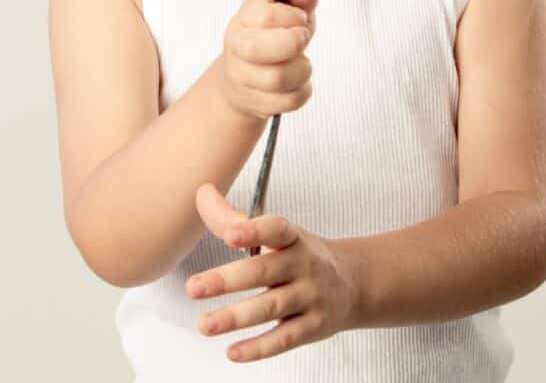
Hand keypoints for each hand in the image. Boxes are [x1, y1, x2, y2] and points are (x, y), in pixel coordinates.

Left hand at [186, 183, 359, 363]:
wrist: (352, 283)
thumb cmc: (301, 255)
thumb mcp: (276, 234)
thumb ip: (235, 220)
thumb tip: (202, 194)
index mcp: (292, 237)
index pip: (275, 229)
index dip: (253, 231)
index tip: (229, 234)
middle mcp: (303, 264)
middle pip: (263, 271)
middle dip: (227, 280)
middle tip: (193, 287)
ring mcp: (310, 296)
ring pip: (271, 307)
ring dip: (235, 317)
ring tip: (205, 324)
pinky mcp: (313, 326)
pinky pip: (284, 339)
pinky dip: (259, 347)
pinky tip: (232, 351)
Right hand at [219, 0, 318, 122]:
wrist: (244, 81)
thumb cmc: (271, 39)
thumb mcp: (287, 13)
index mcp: (243, 20)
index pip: (267, 16)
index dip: (293, 17)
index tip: (299, 18)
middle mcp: (237, 48)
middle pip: (260, 50)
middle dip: (292, 44)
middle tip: (302, 39)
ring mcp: (243, 78)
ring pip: (279, 78)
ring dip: (302, 69)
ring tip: (300, 62)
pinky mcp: (256, 104)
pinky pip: (289, 100)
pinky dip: (302, 90)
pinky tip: (296, 82)